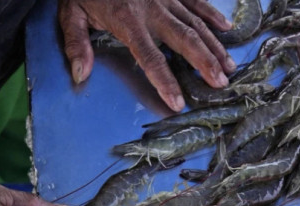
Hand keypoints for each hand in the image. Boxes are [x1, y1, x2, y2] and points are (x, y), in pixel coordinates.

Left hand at [59, 0, 235, 110]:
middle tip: (220, 84)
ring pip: (195, 23)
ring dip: (213, 46)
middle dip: (204, 62)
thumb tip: (81, 74)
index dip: (165, 81)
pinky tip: (226, 29)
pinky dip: (212, 14)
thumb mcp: (70, 13)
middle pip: (184, 39)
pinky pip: (196, 1)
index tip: (178, 102)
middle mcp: (151, 9)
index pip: (150, 57)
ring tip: (229, 67)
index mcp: (127, 21)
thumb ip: (76, 44)